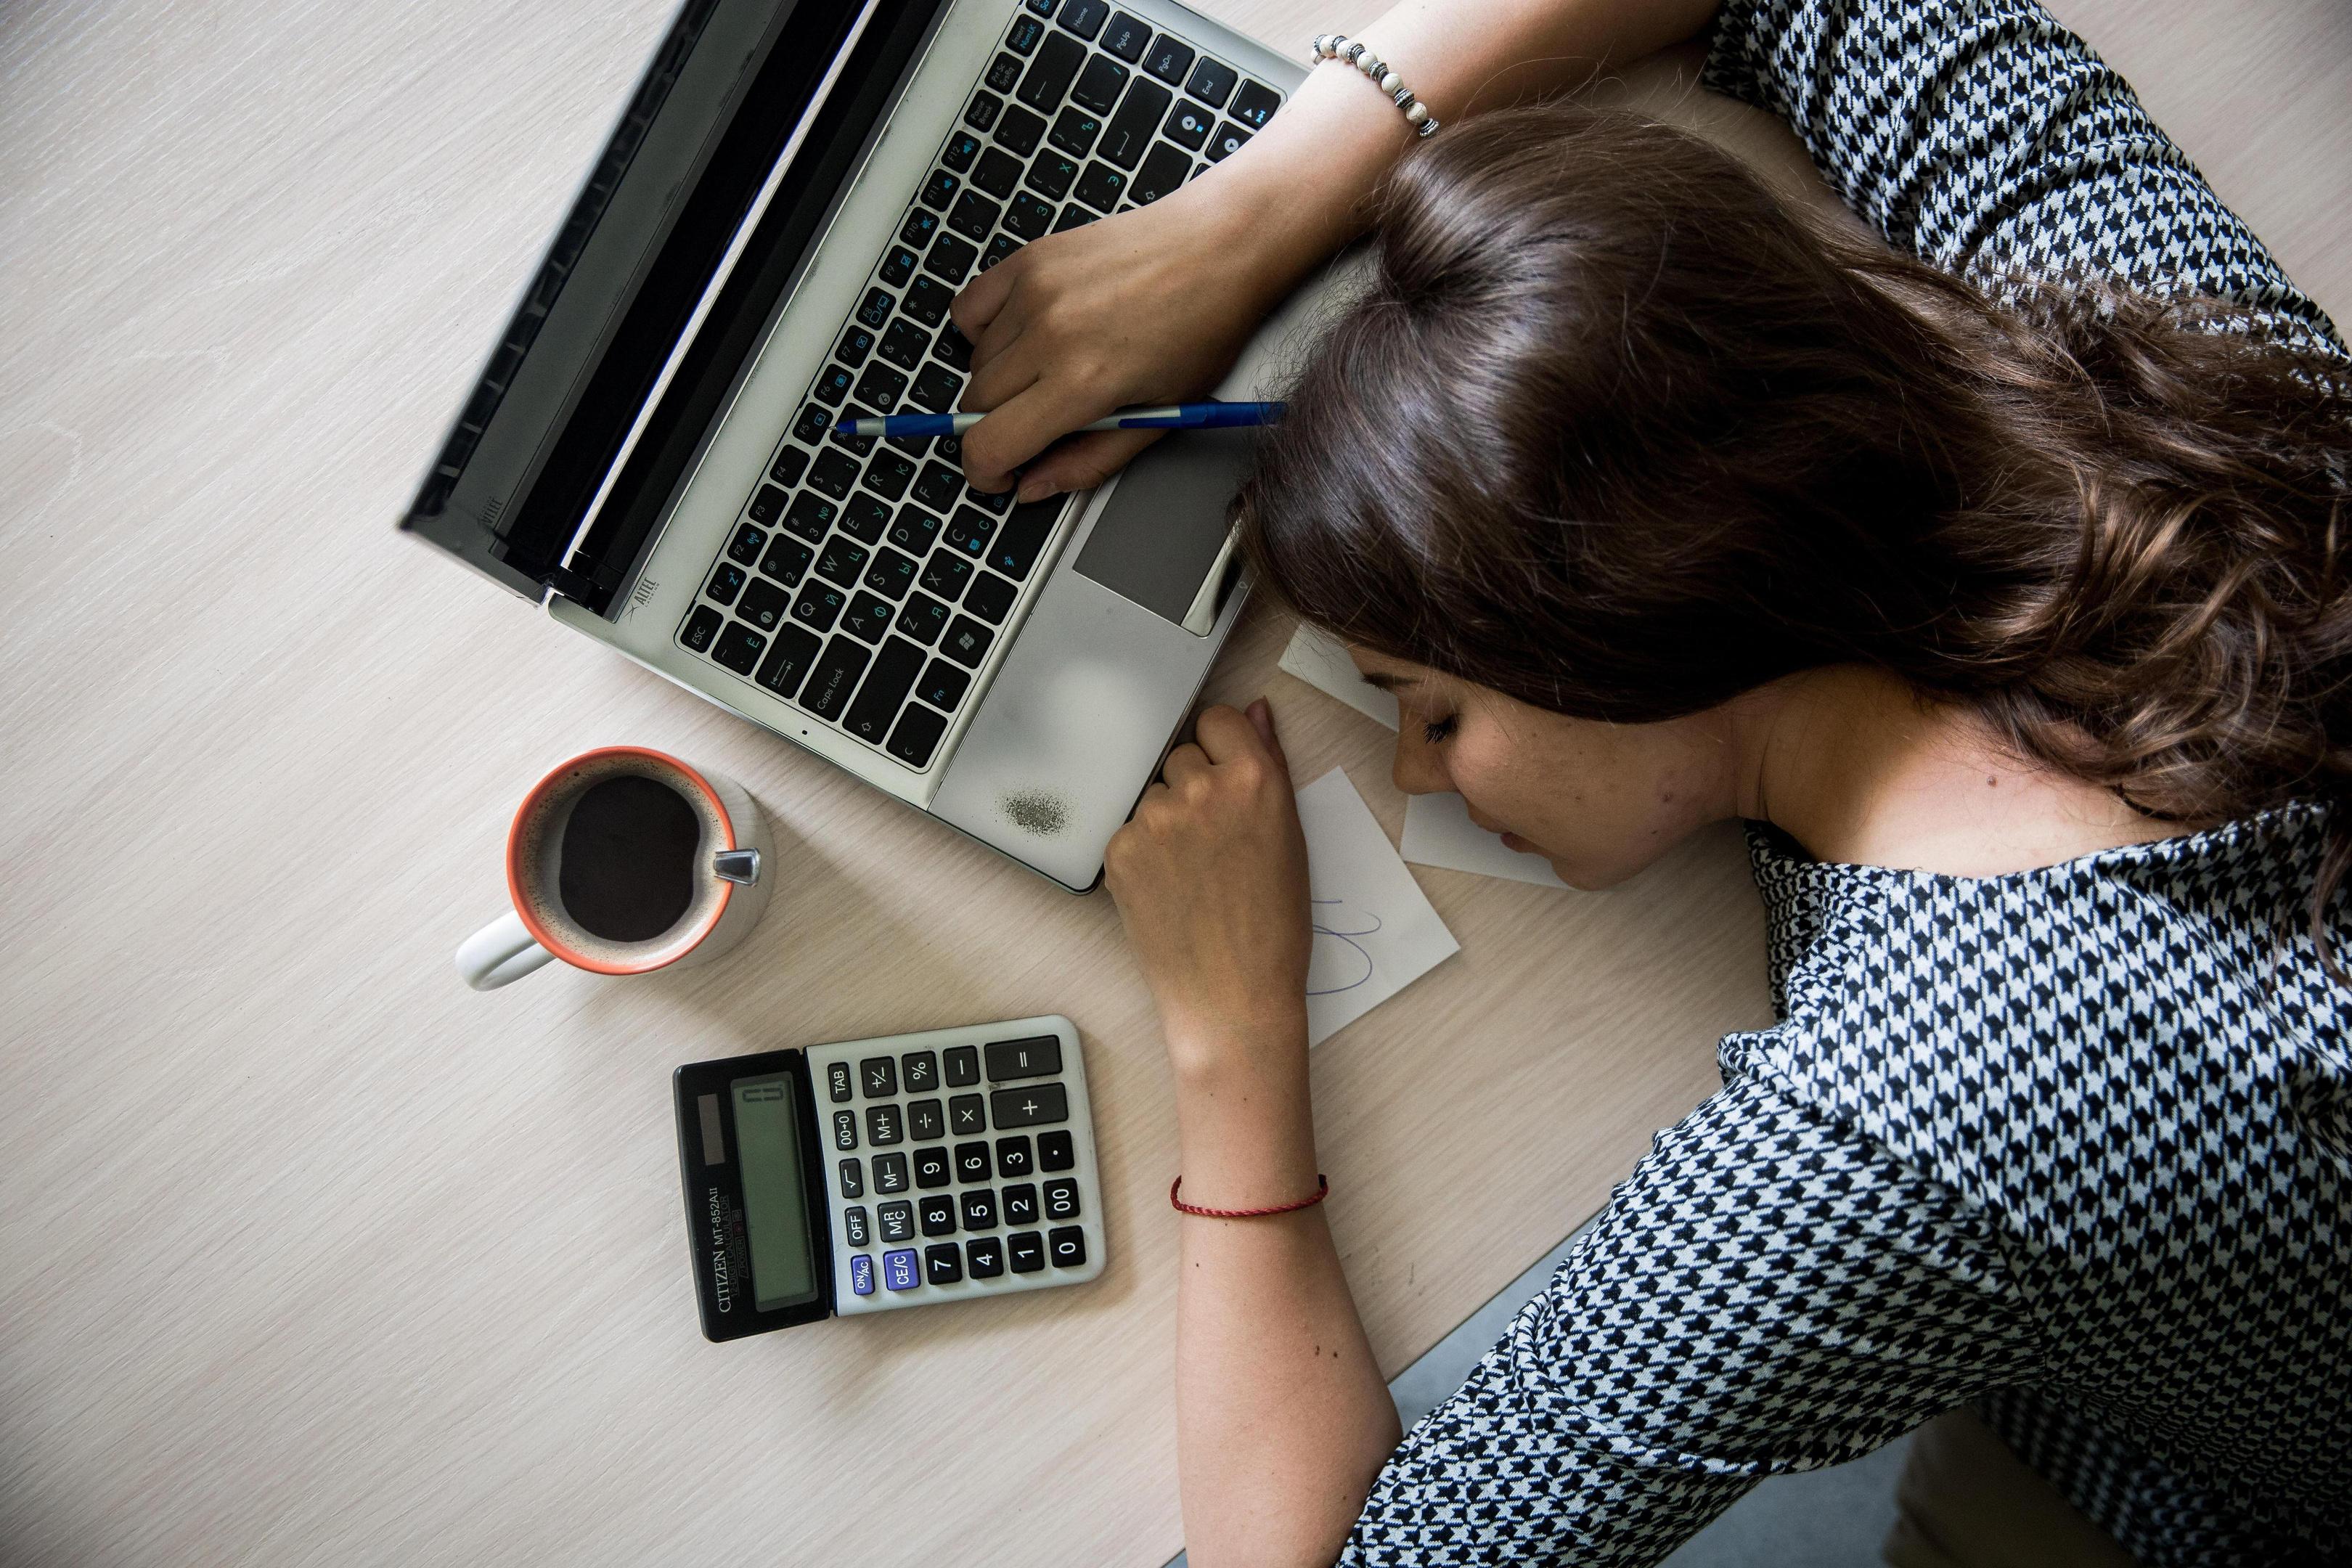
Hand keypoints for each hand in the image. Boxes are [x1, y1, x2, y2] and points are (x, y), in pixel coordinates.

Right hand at [948, 175, 1296, 501]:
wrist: (1222, 245)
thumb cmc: (1205, 325)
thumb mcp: (1161, 414)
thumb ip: (1090, 459)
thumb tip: (1035, 487)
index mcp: (1082, 381)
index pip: (988, 445)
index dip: (985, 473)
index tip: (1000, 474)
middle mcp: (1048, 334)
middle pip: (975, 405)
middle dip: (996, 429)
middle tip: (1035, 426)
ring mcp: (1033, 291)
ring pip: (975, 361)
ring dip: (998, 381)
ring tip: (1049, 373)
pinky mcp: (1030, 258)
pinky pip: (970, 309)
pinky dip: (983, 332)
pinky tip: (1021, 336)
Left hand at [1105, 700, 1310, 1071]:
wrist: (1233, 995)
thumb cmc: (1273, 924)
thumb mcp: (1290, 837)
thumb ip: (1270, 763)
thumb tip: (1256, 709)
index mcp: (1252, 779)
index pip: (1218, 718)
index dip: (1222, 749)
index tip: (1226, 779)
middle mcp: (1200, 789)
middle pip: (1180, 754)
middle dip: (1193, 785)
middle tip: (1213, 839)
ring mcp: (1154, 819)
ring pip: (1152, 792)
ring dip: (1166, 817)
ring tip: (1192, 870)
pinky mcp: (1120, 849)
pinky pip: (1129, 828)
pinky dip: (1143, 851)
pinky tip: (1168, 886)